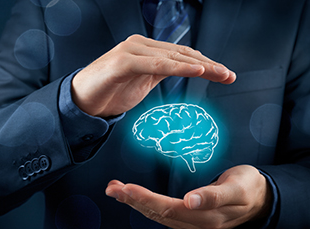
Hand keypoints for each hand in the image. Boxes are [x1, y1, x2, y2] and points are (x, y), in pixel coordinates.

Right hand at [72, 34, 236, 117]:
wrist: (80, 102)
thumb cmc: (109, 92)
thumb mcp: (142, 82)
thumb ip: (160, 73)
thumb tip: (185, 71)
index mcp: (145, 49)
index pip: (181, 54)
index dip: (206, 63)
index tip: (225, 75)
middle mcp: (139, 45)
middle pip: (181, 53)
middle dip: (209, 65)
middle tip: (229, 76)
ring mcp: (130, 51)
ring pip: (171, 57)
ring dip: (199, 65)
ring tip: (219, 74)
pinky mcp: (123, 62)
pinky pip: (156, 64)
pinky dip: (177, 66)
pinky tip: (195, 70)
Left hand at [105, 165, 271, 228]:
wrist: (260, 199)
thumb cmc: (248, 186)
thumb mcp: (238, 186)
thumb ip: (216, 194)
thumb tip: (192, 200)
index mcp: (209, 216)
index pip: (170, 209)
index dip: (146, 199)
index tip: (128, 189)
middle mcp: (198, 225)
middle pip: (159, 214)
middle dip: (133, 200)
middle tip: (112, 188)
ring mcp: (193, 226)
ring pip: (157, 216)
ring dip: (134, 203)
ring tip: (115, 190)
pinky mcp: (190, 223)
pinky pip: (162, 215)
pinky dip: (144, 205)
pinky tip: (131, 197)